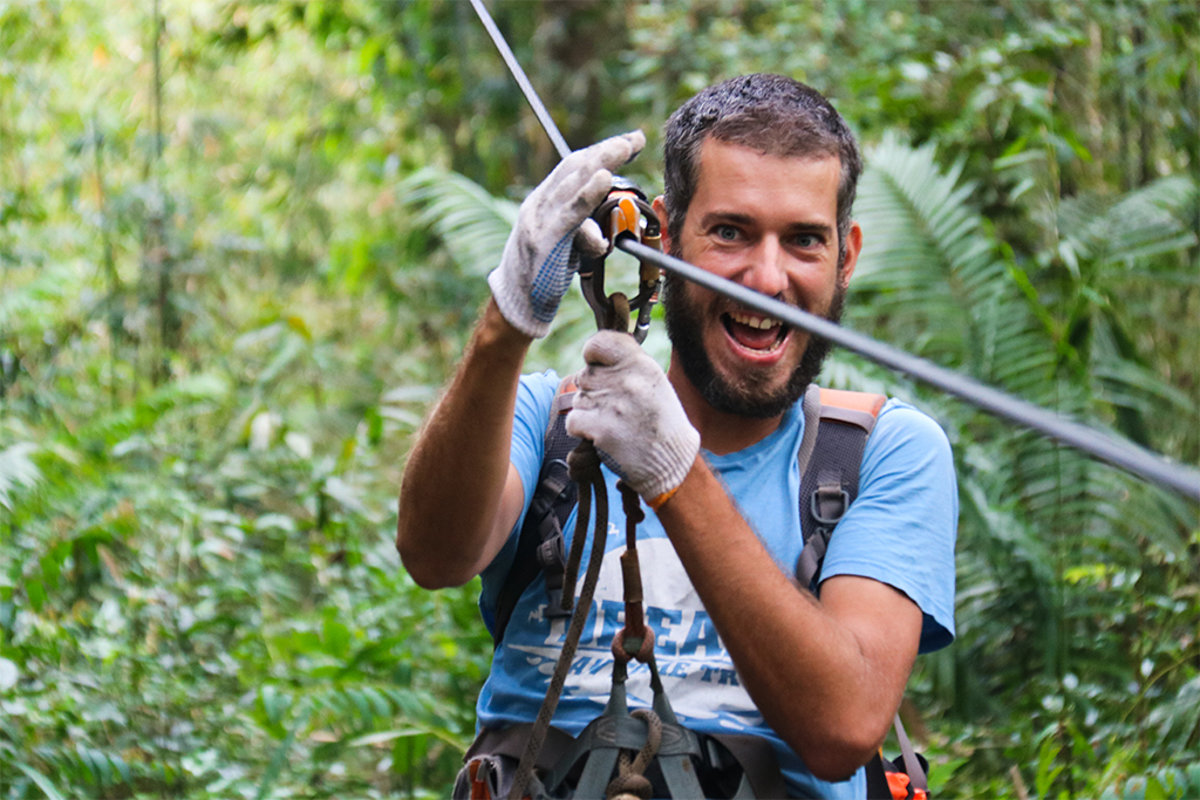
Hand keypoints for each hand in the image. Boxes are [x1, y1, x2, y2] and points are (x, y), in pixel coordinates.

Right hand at [488, 131, 645, 338]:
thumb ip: (580, 228)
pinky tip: (604, 180)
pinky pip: (572, 213)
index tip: (630, 141)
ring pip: (573, 184)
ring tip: (624, 148)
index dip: (601, 151)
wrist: (516, 303)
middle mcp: (538, 205)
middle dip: (607, 150)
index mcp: (541, 202)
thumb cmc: (541, 276)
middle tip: (635, 138)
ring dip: (602, 162)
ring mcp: (540, 220)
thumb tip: (603, 227)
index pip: (572, 168)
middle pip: (575, 168)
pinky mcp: (546, 239)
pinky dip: (588, 194)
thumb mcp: (562, 245)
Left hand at [566, 331, 699, 501]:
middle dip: (592, 391)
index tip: (597, 366)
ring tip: (614, 423)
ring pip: (578, 399)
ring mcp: (612, 403)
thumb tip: (592, 358)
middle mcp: (626, 380)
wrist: (672, 461)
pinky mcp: (600, 428)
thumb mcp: (653, 382)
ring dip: (588, 412)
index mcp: (641, 364)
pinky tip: (602, 436)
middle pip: (585, 375)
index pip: (599, 343)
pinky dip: (582, 430)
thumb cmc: (661, 421)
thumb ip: (625, 366)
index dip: (592, 355)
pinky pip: (573, 421)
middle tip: (614, 407)